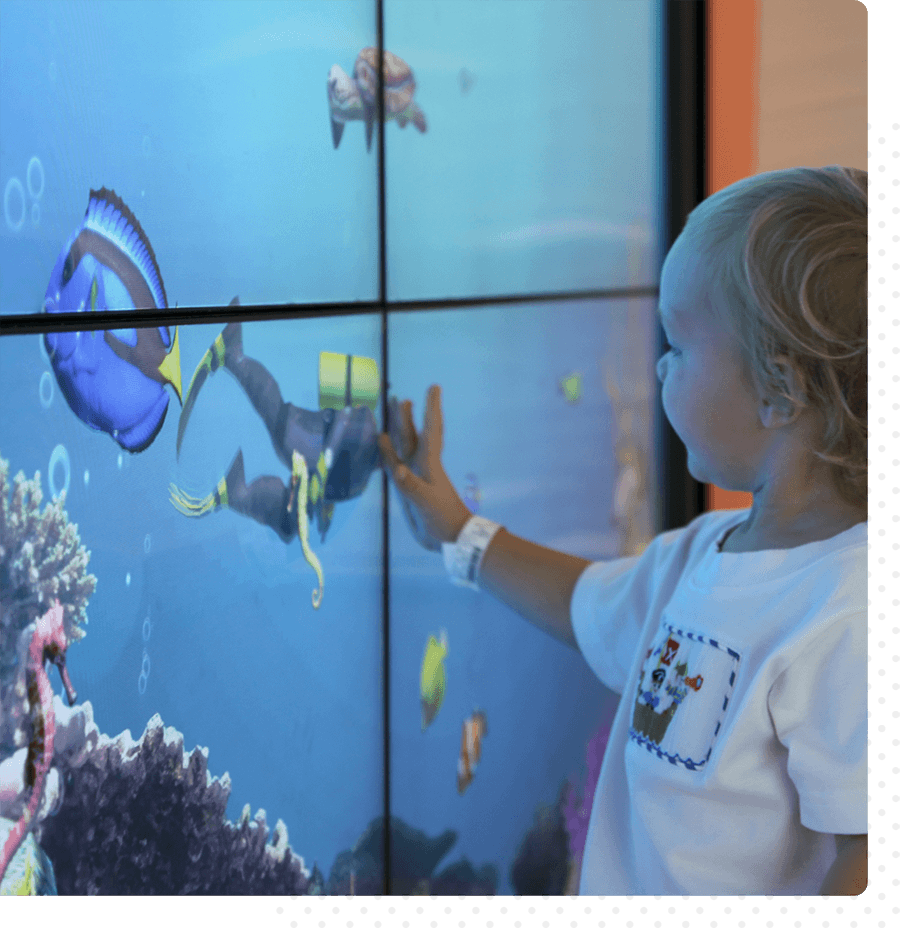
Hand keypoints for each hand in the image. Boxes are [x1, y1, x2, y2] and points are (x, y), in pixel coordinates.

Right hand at [378, 385, 472, 550]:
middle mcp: (421, 465)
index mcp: (429, 464)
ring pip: (404, 447)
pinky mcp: (407, 487)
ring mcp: (414, 475)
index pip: (430, 431)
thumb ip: (411, 486)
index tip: (434, 387)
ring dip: (398, 430)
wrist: (450, 537)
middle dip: (406, 416)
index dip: (431, 409)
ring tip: (391, 416)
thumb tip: (396, 468)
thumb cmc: (443, 518)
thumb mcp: (427, 502)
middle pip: (412, 434)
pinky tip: (381, 446)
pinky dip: (387, 453)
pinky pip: (394, 464)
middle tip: (399, 397)